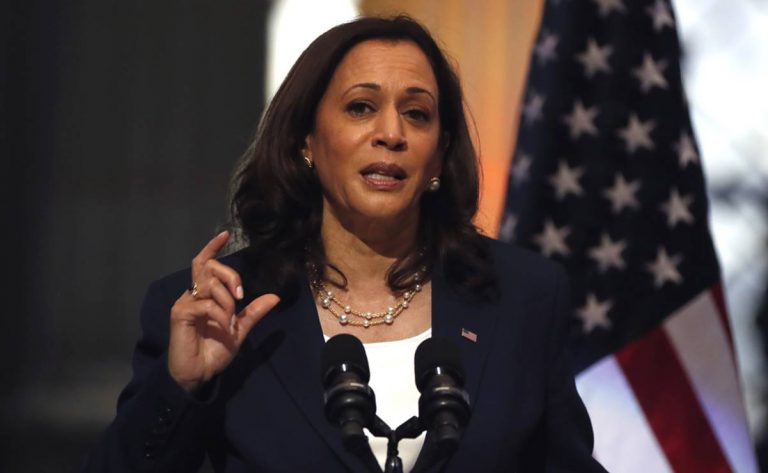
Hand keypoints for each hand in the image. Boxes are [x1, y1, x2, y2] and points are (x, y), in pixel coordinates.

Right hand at [168, 231, 279, 392]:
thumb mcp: (239, 330)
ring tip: (230, 321)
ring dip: (227, 301)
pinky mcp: (179, 314)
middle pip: (209, 267)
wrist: (199, 375)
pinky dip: (220, 314)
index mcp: (205, 295)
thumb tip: (274, 297)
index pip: (204, 263)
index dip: (213, 248)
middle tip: (241, 296)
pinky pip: (205, 304)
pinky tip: (224, 326)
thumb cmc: (214, 352)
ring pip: (209, 284)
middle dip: (230, 276)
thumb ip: (253, 312)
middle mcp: (193, 295)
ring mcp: (184, 303)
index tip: (226, 235)